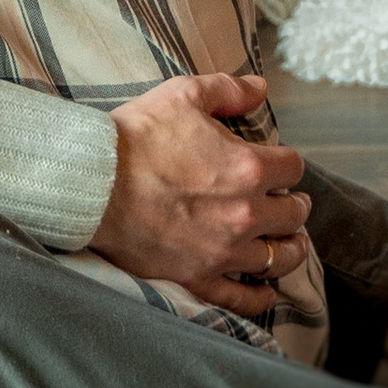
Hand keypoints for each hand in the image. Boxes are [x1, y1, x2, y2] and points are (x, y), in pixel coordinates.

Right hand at [88, 72, 310, 311]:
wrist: (92, 181)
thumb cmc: (136, 136)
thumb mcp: (183, 95)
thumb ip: (229, 90)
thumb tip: (261, 88)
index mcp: (248, 167)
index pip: (293, 168)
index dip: (287, 163)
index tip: (279, 165)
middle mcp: (245, 213)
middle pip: (293, 215)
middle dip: (295, 205)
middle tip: (291, 203)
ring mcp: (223, 251)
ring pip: (279, 258)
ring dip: (290, 248)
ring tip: (291, 243)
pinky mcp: (198, 277)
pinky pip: (243, 299)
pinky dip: (261, 298)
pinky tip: (268, 291)